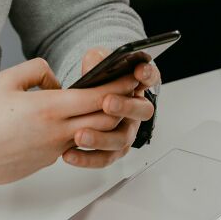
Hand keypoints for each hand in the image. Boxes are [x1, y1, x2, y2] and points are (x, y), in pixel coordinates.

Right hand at [0, 57, 143, 189]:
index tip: (131, 76)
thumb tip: (56, 80)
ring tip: (106, 106)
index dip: (118, 86)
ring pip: (92, 135)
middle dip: (121, 104)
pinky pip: (72, 144)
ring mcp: (55, 149)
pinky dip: (81, 132)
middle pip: (105, 120)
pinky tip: (73, 122)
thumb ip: (37, 71)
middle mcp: (57, 132)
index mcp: (49, 108)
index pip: (97, 97)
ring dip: (104, 121)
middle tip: (130, 91)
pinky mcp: (48, 160)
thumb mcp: (7, 80)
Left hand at [62, 47, 159, 168]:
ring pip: (122, 138)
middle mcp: (136, 109)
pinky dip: (88, 158)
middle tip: (107, 103)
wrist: (85, 102)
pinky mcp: (114, 148)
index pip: (150, 77)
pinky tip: (70, 154)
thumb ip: (97, 61)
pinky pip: (105, 157)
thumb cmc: (96, 80)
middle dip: (125, 107)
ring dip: (102, 138)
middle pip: (141, 111)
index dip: (147, 74)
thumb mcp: (96, 62)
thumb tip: (95, 65)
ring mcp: (127, 130)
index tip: (139, 72)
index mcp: (136, 85)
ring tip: (80, 135)